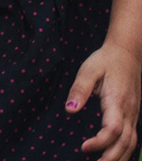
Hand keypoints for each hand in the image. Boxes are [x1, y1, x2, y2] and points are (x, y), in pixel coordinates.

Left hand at [67, 41, 140, 160]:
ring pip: (132, 142)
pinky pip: (133, 137)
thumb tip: (70, 110)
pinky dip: (125, 149)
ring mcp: (133, 113)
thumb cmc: (105, 61)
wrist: (127, 53)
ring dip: (120, 157)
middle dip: (111, 158)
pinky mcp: (133, 113)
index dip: (100, 142)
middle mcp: (129, 111)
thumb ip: (79, 90)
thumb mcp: (88, 70)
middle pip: (126, 142)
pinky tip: (114, 156)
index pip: (113, 129)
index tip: (84, 148)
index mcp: (117, 101)